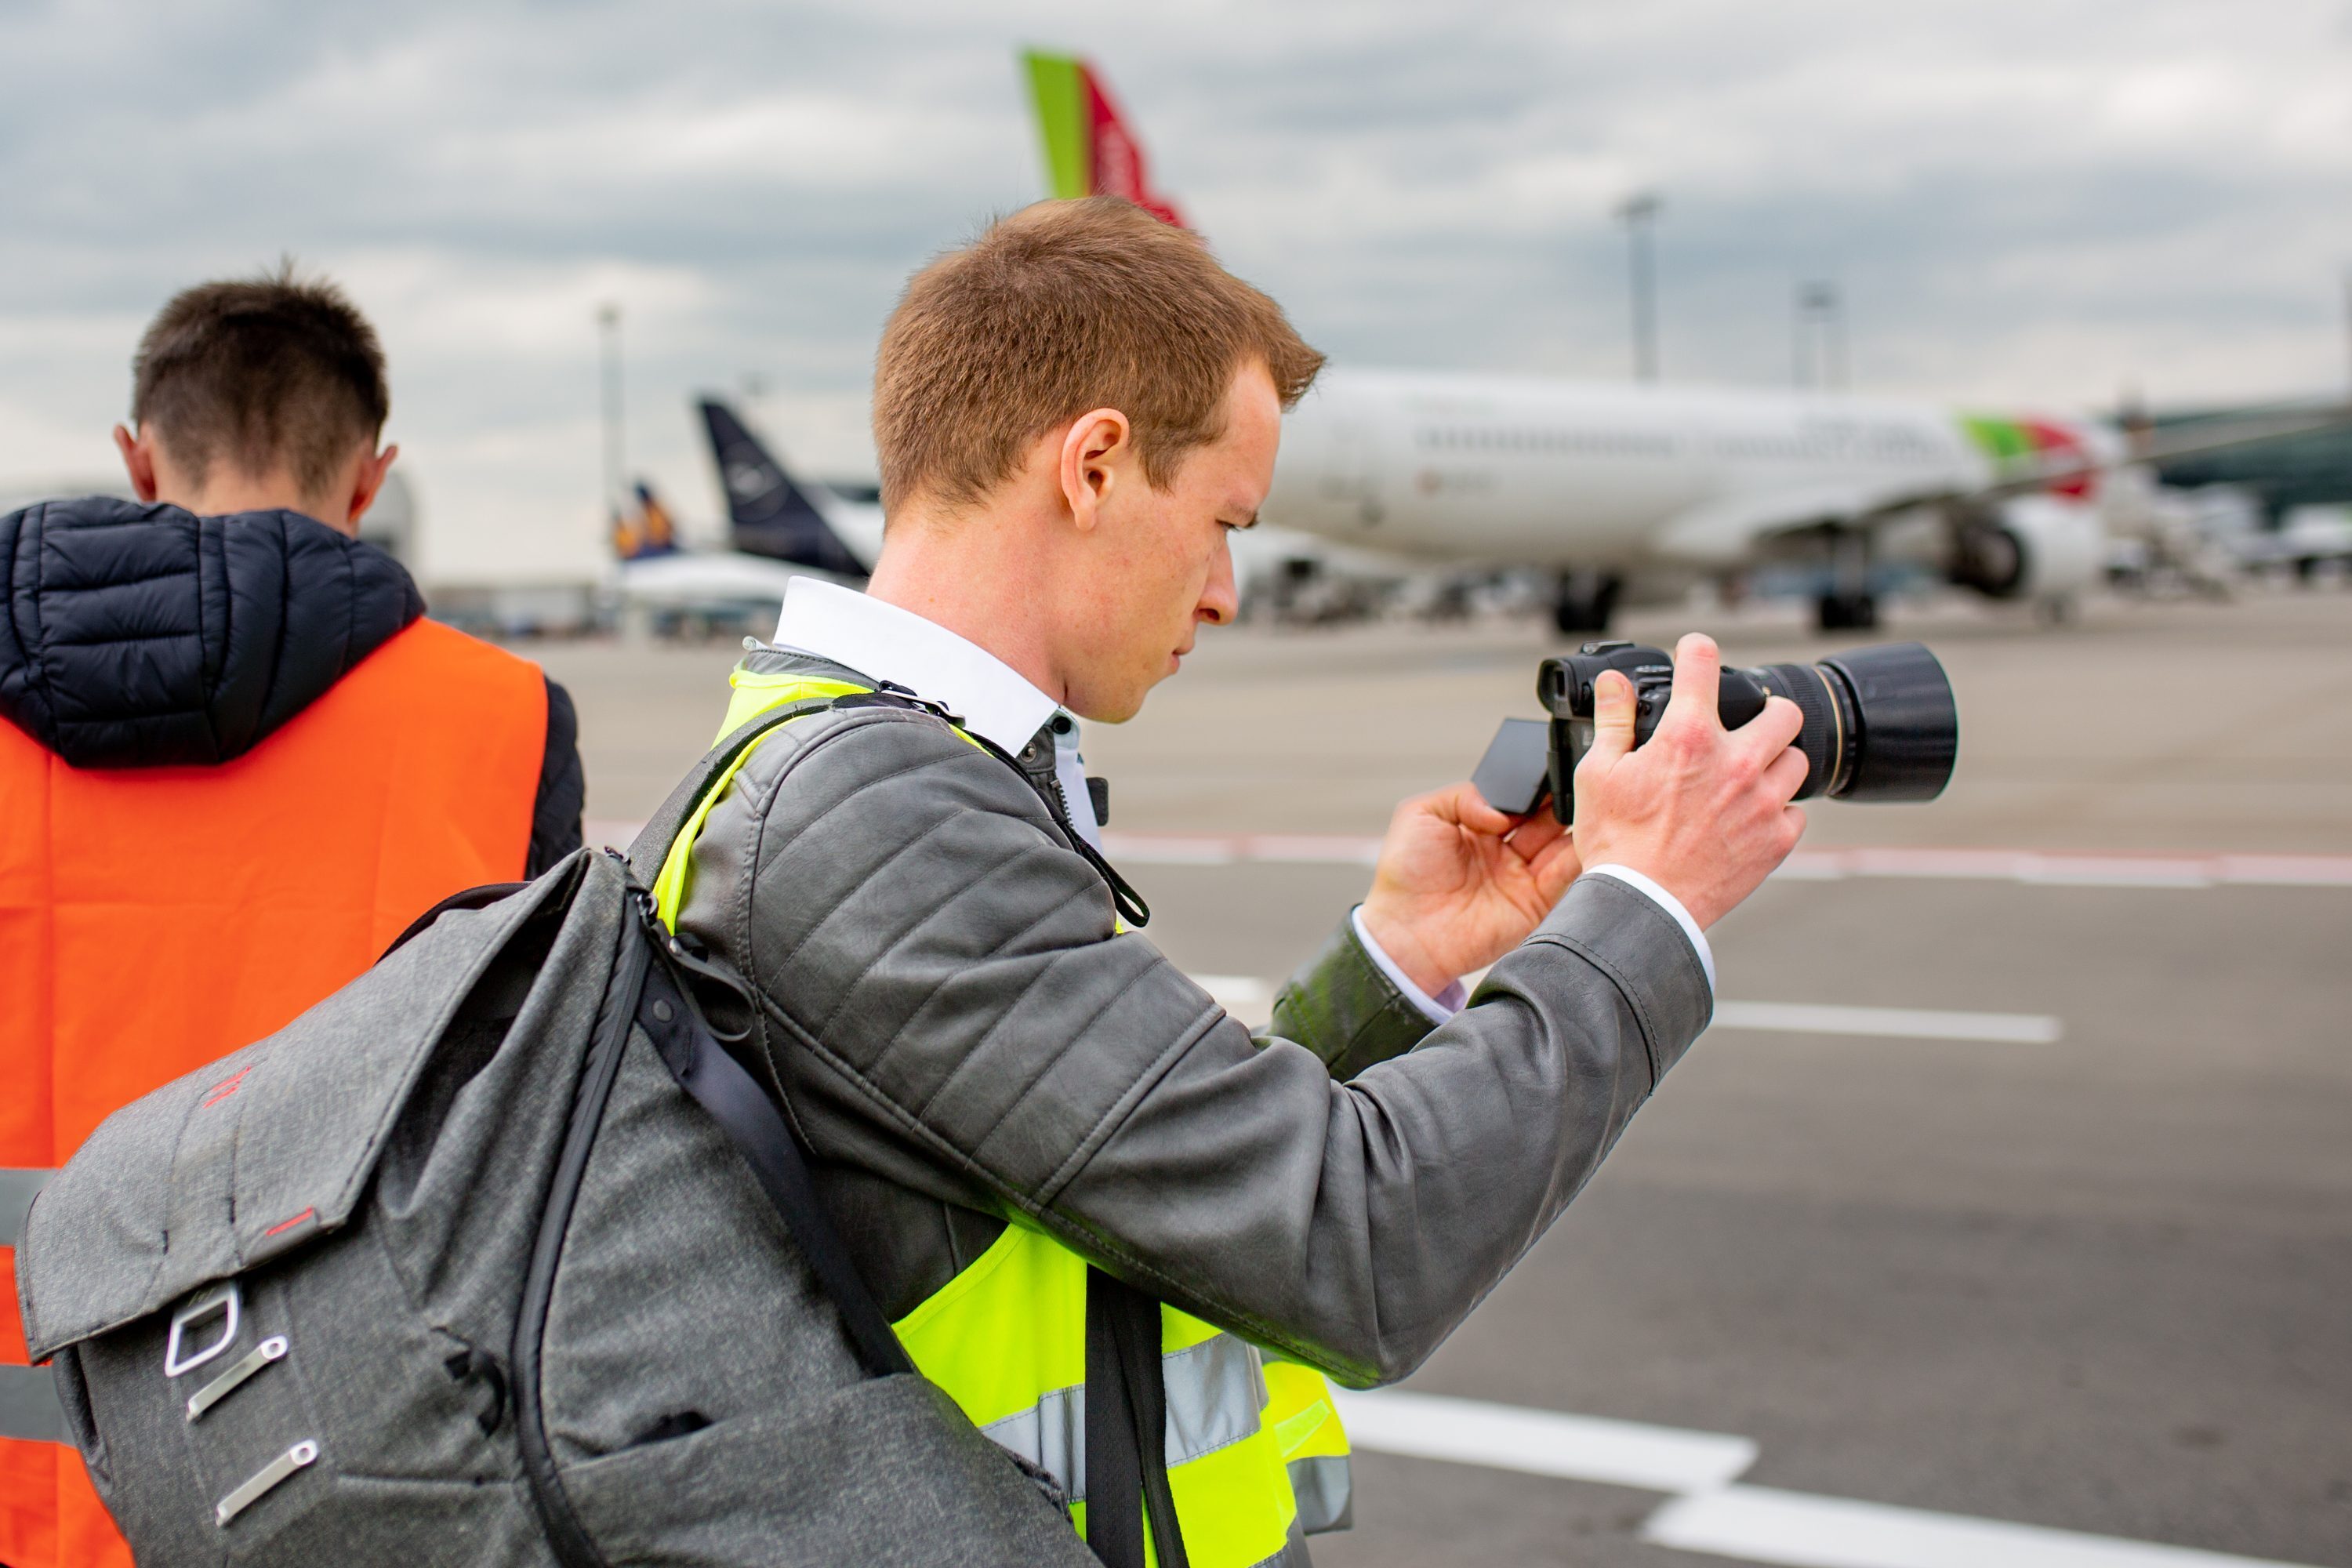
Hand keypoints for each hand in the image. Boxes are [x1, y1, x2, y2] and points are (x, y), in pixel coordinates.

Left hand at [1358, 782, 1582, 998]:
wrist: (1407, 932)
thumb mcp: (1420, 815)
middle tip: (1573, 787)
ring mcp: (1522, 876)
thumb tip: (1503, 812)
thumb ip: (1464, 795)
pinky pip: (1566, 876)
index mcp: (1481, 825)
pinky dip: (1579, 857)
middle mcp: (1506, 849)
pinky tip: (1585, 839)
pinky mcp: (1536, 903)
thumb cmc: (1404, 875)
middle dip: (1561, 801)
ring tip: (1583, 808)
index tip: (1548, 771)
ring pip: (1563, 843)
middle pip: (1548, 817)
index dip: (1535, 786)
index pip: (1520, 799)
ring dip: (1575, 825)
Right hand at [1568, 633, 1807, 928]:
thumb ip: (1613, 720)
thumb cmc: (1616, 845)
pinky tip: (1749, 818)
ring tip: (1747, 776)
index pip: (1702, 664)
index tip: (1695, 652)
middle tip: (1744, 725)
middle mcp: (1735, 762)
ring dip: (1774, 761)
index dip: (1696, 649)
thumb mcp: (1598, 774)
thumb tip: (1617, 682)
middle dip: (1764, 710)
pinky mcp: (1777, 839)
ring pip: (1796, 760)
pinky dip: (1776, 810)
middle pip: (1782, 710)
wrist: (1643, 907)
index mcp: (1688, 738)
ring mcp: (1762, 802)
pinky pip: (1795, 811)